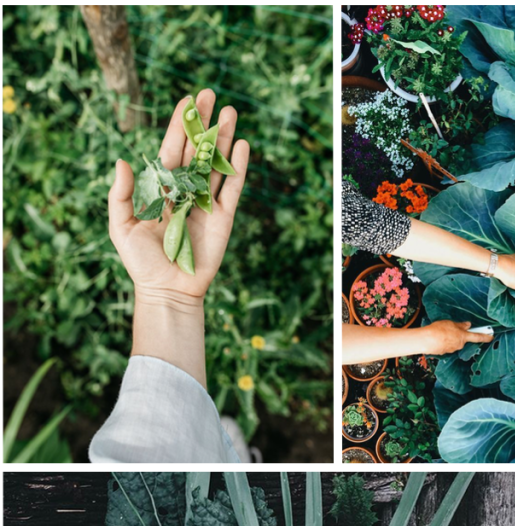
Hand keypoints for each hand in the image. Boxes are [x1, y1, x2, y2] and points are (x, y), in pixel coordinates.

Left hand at [109, 89, 248, 299]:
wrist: (167, 292)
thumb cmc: (141, 262)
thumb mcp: (121, 227)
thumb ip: (121, 195)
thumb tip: (123, 161)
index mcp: (162, 188)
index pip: (172, 149)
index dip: (179, 125)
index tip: (186, 100)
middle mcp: (185, 191)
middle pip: (197, 150)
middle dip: (203, 122)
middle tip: (210, 94)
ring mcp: (205, 204)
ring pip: (216, 164)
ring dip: (223, 138)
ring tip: (230, 111)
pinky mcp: (223, 219)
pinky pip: (232, 190)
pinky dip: (238, 169)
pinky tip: (242, 146)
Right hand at [419, 319, 493, 355]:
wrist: (427, 340)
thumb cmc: (439, 330)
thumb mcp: (451, 323)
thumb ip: (460, 325)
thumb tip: (468, 325)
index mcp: (463, 337)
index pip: (477, 336)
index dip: (485, 336)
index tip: (491, 336)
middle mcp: (459, 345)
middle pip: (463, 339)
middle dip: (459, 334)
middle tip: (451, 328)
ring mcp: (452, 349)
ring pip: (454, 342)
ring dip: (450, 337)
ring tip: (442, 332)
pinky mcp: (445, 352)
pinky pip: (447, 346)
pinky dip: (444, 341)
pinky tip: (439, 338)